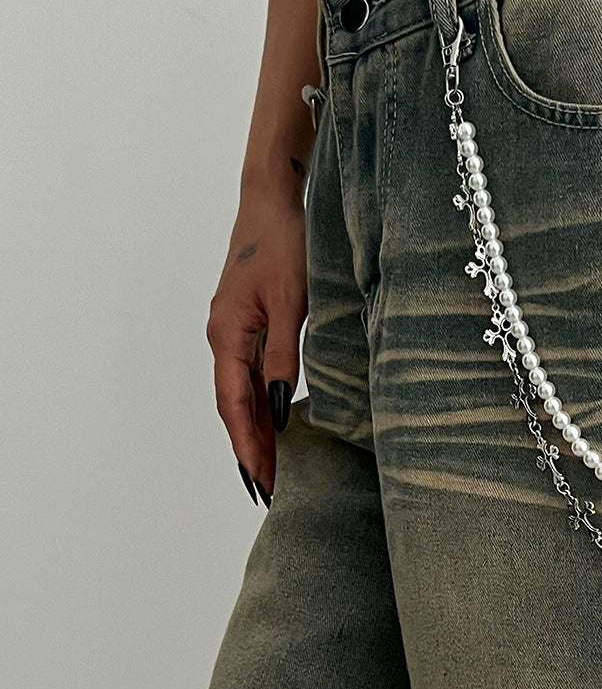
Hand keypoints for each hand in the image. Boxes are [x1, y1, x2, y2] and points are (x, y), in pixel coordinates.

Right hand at [206, 184, 307, 504]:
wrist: (273, 200)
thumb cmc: (283, 244)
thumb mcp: (292, 303)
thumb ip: (283, 356)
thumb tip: (276, 408)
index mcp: (227, 335)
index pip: (234, 405)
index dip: (247, 446)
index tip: (260, 481)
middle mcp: (223, 336)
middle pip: (233, 404)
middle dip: (249, 447)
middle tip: (267, 488)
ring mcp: (233, 327)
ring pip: (240, 389)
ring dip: (254, 427)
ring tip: (272, 465)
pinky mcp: (247, 318)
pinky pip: (249, 370)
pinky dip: (259, 399)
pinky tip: (274, 416)